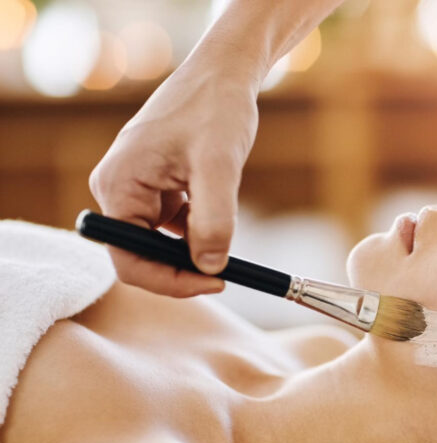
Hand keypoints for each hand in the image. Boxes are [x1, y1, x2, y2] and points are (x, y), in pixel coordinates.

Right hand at [89, 61, 258, 296]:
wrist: (223, 76)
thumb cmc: (216, 110)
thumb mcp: (220, 167)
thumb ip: (214, 220)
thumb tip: (209, 266)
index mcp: (118, 186)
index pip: (129, 260)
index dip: (170, 281)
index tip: (217, 281)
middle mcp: (116, 190)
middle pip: (142, 256)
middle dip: (183, 268)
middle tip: (228, 270)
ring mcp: (134, 189)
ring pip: (160, 244)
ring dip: (193, 248)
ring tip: (225, 223)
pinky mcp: (154, 187)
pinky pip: (171, 226)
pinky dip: (198, 230)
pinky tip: (217, 207)